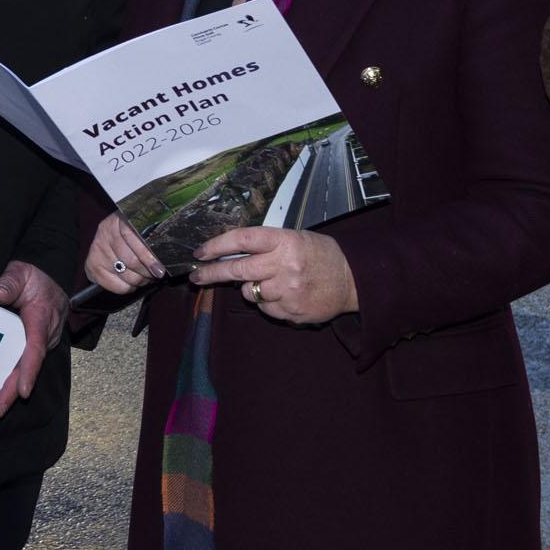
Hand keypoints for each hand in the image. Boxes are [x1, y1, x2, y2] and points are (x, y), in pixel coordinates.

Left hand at [0, 260, 66, 418]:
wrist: (47, 283)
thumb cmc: (32, 279)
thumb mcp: (21, 272)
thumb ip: (10, 281)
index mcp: (41, 319)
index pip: (34, 347)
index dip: (28, 370)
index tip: (23, 390)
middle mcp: (42, 336)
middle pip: (28, 366)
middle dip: (14, 389)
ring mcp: (38, 344)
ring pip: (24, 369)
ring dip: (11, 389)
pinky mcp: (30, 347)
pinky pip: (21, 365)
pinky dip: (10, 380)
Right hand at [82, 213, 163, 298]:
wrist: (108, 237)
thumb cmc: (131, 235)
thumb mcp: (140, 229)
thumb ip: (150, 240)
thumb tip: (161, 263)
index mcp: (120, 219)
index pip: (135, 238)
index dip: (148, 257)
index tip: (159, 269)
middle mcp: (106, 232)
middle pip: (131, 260)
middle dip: (146, 272)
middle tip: (154, 274)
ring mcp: (97, 248)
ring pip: (125, 274)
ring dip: (139, 280)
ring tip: (144, 277)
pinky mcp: (91, 264)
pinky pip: (116, 285)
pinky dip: (127, 287)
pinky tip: (130, 282)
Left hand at [188, 228, 356, 326]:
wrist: (353, 280)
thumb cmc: (321, 255)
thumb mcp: (296, 238)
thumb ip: (266, 245)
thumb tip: (230, 253)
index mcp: (285, 241)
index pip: (242, 240)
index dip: (216, 245)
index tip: (200, 252)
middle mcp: (284, 265)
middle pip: (237, 269)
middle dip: (212, 273)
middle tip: (197, 276)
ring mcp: (288, 291)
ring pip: (249, 292)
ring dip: (250, 288)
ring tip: (270, 282)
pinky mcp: (291, 312)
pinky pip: (265, 308)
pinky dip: (268, 303)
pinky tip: (284, 295)